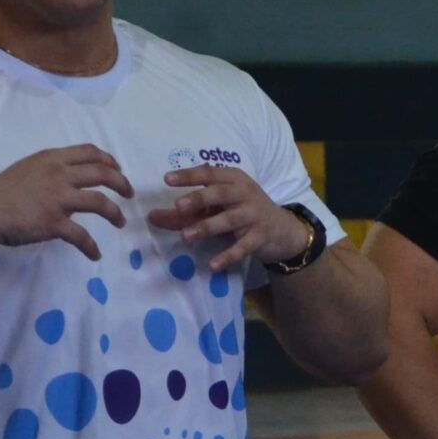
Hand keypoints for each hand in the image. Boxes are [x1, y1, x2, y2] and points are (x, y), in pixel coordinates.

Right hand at [0, 145, 133, 261]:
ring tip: (120, 222)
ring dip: (115, 214)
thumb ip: (50, 169)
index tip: (117, 169)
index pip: (90, 152)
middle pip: (103, 174)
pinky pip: (82, 236)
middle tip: (129, 194)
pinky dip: (91, 247)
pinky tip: (95, 255)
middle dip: (122, 183)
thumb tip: (69, 178)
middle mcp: (59, 175)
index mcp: (52, 159)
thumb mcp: (28, 168)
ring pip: (100, 202)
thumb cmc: (3, 191)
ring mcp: (58, 199)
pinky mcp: (55, 223)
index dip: (109, 160)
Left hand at [147, 166, 308, 271]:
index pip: (209, 173)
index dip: (189, 175)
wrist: (284, 230)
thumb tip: (153, 217)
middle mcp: (245, 193)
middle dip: (199, 198)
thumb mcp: (218, 207)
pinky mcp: (261, 236)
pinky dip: (228, 255)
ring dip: (207, 227)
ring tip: (187, 236)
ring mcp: (254, 214)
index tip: (167, 179)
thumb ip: (187, 212)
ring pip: (229, 219)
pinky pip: (243, 247)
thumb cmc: (243, 212)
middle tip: (178, 205)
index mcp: (233, 179)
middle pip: (220, 193)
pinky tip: (213, 265)